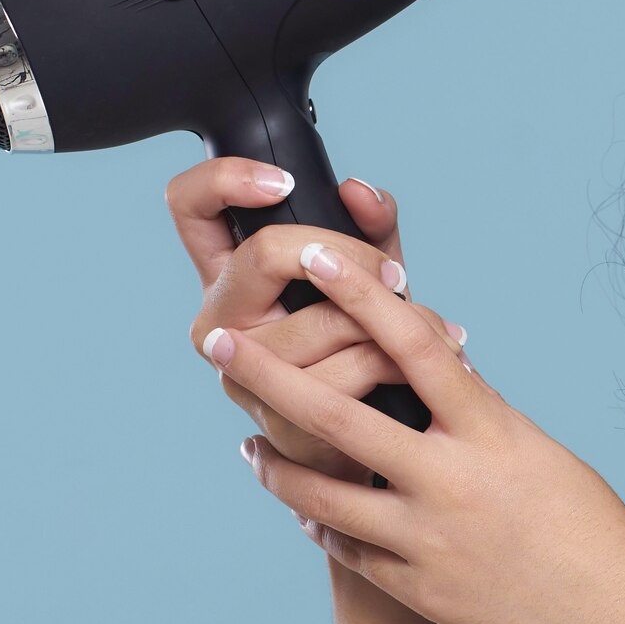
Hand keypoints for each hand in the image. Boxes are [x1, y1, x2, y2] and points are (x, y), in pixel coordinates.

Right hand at [166, 155, 465, 474]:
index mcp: (231, 278)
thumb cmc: (369, 347)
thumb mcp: (371, 278)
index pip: (189, 205)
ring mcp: (241, 376)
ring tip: (435, 328)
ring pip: (319, 318)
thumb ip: (371, 228)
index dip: (224, 179)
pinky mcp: (278, 423)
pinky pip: (347, 372)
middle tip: (398, 277)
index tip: (284, 182)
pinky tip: (423, 368)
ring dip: (393, 318)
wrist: (383, 444)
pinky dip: (398, 363)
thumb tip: (360, 192)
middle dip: (350, 255)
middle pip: (266, 253)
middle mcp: (219, 323)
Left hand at [205, 238, 624, 623]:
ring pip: (322, 495)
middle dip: (269, 376)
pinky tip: (308, 514)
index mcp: (492, 433)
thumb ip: (483, 420)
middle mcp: (451, 482)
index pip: (415, 344)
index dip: (361, 296)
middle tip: (220, 345)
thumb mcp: (543, 455)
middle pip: (337, 416)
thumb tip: (439, 379)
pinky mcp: (419, 592)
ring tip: (252, 449)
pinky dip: (324, 527)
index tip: (318, 262)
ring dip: (277, 468)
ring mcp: (428, 541)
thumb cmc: (595, 534)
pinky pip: (349, 552)